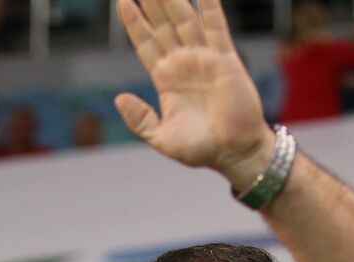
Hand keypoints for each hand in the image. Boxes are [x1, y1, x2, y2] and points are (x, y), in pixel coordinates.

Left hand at [114, 0, 275, 191]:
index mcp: (165, 78)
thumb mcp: (162, 138)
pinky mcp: (224, 58)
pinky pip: (215, 26)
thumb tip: (119, 98)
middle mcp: (183, 62)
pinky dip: (210, 6)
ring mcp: (203, 57)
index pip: (145, 42)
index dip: (133, 21)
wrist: (234, 153)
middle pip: (162, 23)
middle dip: (151, 0)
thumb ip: (140, 119)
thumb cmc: (200, 149)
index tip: (121, 0)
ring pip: (184, 19)